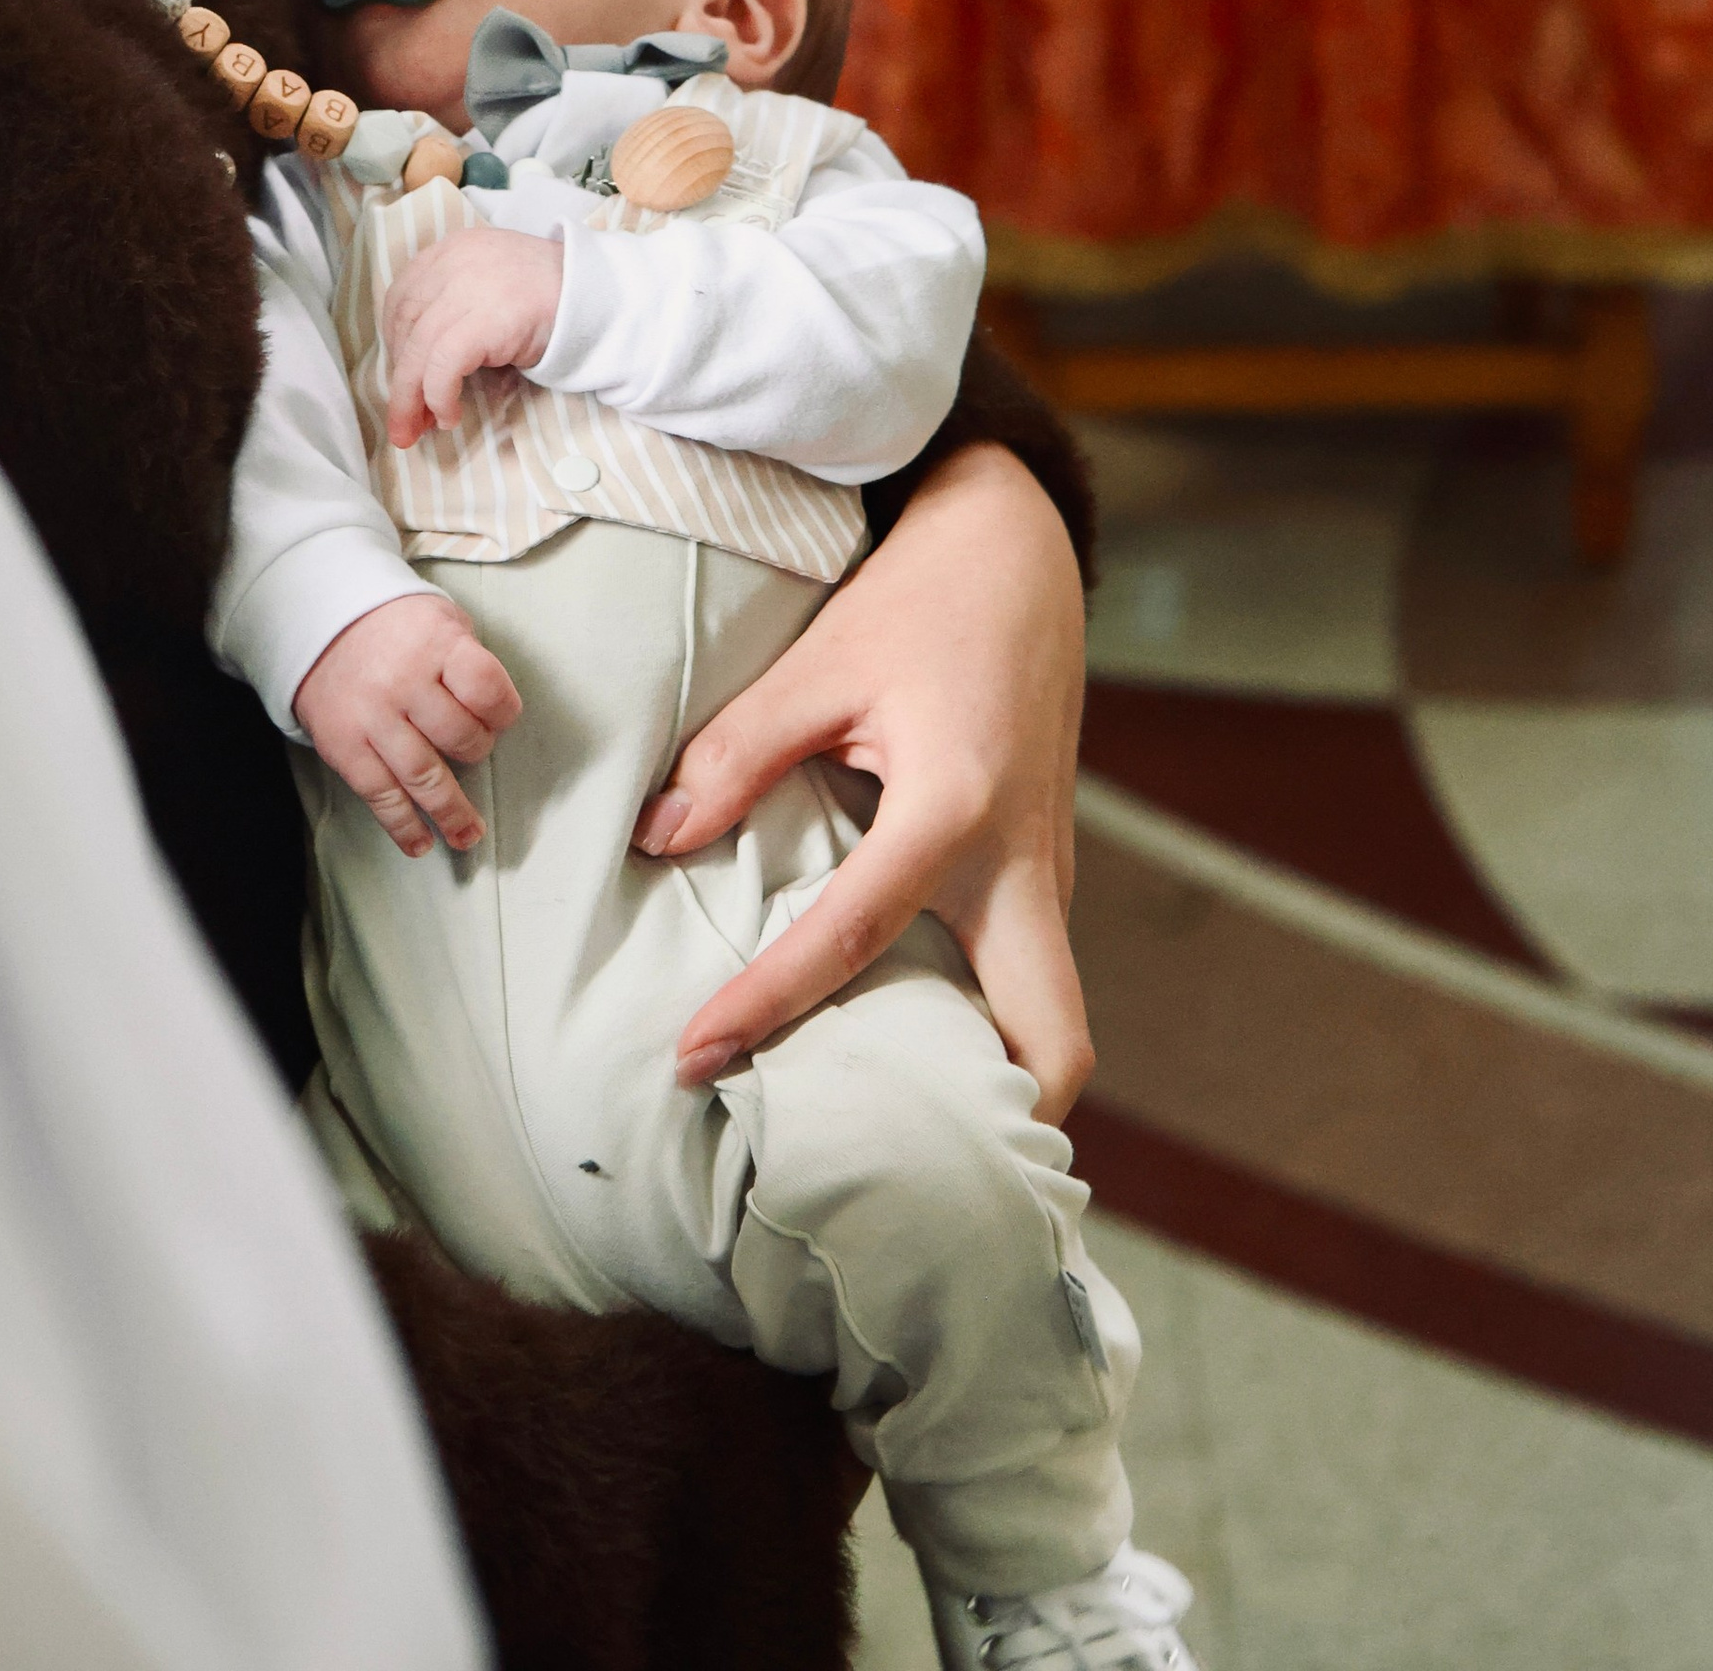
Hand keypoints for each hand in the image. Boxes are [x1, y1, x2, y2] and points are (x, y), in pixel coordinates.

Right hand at [295, 591, 521, 857]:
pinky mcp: (344, 747)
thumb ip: (469, 660)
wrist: (321, 625)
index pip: (485, 688)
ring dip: (450, 813)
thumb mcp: (441, 621)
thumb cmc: (396, 627)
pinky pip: (379, 794)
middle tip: (475, 750)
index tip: (501, 719)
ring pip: (422, 775)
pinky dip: (403, 825)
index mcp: (436, 644)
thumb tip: (495, 713)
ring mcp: (372, 717)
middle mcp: (404, 682)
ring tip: (468, 836)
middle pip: (458, 735)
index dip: (503, 711)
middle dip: (476, 750)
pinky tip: (421, 842)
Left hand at [384, 225, 564, 447]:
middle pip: (404, 326)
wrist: (600, 295)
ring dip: (410, 399)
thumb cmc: (549, 296)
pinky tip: (449, 416)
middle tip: (403, 419)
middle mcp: (453, 262)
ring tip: (417, 430)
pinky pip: (442, 367)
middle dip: (398, 379)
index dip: (393, 343)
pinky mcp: (483, 321)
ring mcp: (467, 289)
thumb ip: (454, 305)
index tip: (401, 377)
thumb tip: (416, 365)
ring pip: (417, 351)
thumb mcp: (491, 286)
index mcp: (452, 249)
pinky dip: (438, 397)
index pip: (402, 298)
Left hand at [635, 441, 1092, 1122]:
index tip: (693, 1060)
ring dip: (994, 1079)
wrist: (1018, 550)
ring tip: (885, 1123)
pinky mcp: (1044, 865)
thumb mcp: (820, 662)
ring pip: (1053, 1014)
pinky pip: (1031, 972)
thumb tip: (658, 842)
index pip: (855, 934)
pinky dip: (988, 1022)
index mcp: (956, 801)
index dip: (767, 1005)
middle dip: (997, 1123)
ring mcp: (1048, 868)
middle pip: (1054, 1039)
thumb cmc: (917, 598)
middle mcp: (1021, 857)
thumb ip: (737, 754)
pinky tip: (907, 1035)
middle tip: (884, 1162)